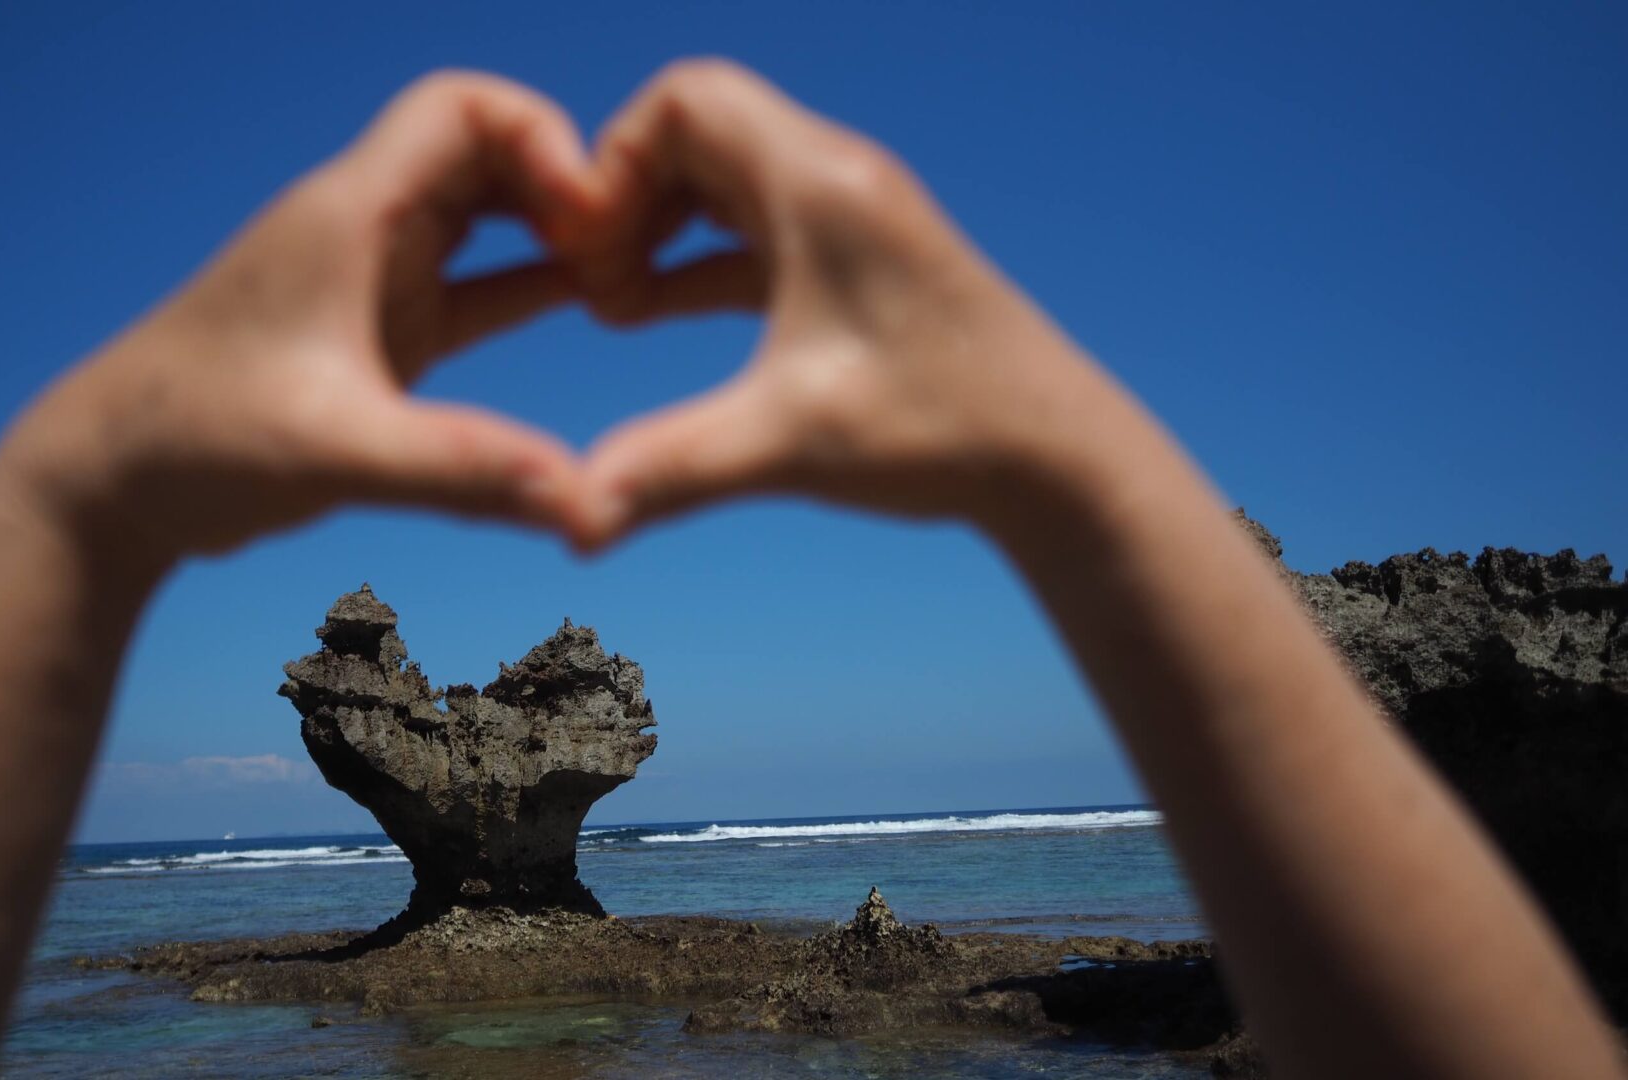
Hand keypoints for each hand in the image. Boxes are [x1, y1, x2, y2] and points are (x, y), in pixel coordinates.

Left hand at [0, 72, 597, 561]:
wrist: (110, 481)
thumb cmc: (197, 441)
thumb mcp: (335, 453)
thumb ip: (460, 470)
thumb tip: (582, 501)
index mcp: (349, 213)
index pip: (462, 108)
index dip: (543, 138)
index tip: (593, 216)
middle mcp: (364, 228)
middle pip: (489, 152)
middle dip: (565, 186)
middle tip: (623, 255)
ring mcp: (372, 279)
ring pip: (486, 216)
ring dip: (553, 235)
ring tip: (621, 283)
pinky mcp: (378, 333)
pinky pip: (475, 284)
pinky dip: (531, 286)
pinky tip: (587, 310)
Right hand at [563, 60, 1118, 549]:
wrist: (1057, 458)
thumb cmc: (942, 430)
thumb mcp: (790, 445)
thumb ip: (669, 468)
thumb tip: (569, 518)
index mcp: (821, 186)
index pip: (685, 100)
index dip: (613, 163)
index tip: (587, 252)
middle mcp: (837, 179)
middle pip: (697, 130)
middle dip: (626, 199)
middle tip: (594, 288)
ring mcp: (852, 217)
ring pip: (724, 178)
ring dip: (659, 228)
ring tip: (616, 308)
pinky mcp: (859, 260)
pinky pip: (753, 228)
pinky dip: (697, 258)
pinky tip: (655, 314)